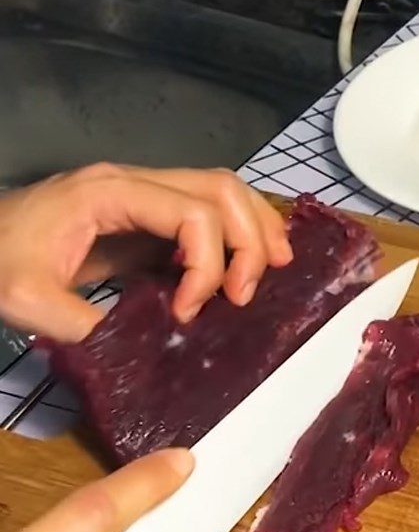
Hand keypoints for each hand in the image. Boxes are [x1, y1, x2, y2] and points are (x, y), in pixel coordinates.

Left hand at [0, 164, 291, 342]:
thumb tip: (148, 350)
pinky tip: (249, 260)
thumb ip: (86, 326)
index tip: (189, 312)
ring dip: (255, 227)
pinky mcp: (145, 215)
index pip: (191, 214)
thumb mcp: (28, 300)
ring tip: (277, 266)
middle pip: (220, 188)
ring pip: (220, 190)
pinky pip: (206, 211)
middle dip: (249, 241)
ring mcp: (143, 194)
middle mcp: (135, 182)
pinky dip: (237, 233)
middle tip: (247, 293)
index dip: (207, 265)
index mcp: (109, 194)